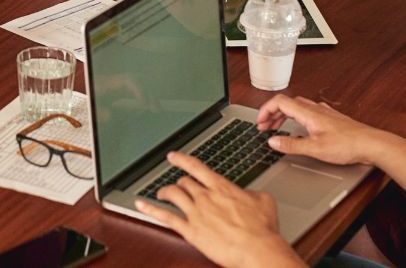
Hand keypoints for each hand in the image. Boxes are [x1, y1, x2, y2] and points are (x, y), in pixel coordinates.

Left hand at [135, 152, 301, 267]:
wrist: (258, 249)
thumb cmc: (263, 228)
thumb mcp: (264, 200)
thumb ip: (252, 193)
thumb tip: (250, 193)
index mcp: (222, 187)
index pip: (196, 167)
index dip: (182, 159)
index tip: (173, 156)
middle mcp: (205, 196)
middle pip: (184, 182)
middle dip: (179, 181)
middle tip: (176, 183)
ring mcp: (196, 213)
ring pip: (172, 194)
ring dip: (163, 191)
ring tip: (160, 192)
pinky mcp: (190, 231)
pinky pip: (165, 217)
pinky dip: (150, 209)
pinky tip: (141, 205)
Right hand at [256, 95, 379, 165]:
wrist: (372, 145)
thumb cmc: (348, 145)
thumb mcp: (315, 149)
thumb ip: (292, 145)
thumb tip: (273, 141)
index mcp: (308, 113)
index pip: (279, 102)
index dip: (265, 110)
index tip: (259, 122)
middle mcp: (315, 109)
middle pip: (287, 103)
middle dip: (272, 114)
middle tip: (264, 127)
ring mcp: (324, 113)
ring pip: (297, 107)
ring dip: (283, 115)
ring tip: (277, 127)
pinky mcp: (331, 119)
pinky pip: (308, 112)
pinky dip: (296, 118)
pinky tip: (299, 128)